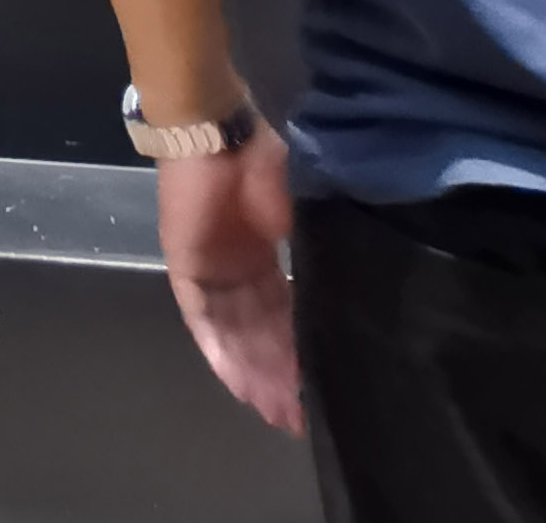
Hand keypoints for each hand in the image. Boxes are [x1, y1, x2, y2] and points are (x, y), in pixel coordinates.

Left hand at [156, 122, 303, 433]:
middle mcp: (237, 268)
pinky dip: (221, 352)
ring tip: (279, 411)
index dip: (302, 347)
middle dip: (281, 374)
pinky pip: (203, 320)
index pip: (285, 310)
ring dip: (255, 372)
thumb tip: (360, 270)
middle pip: (259, 332)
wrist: (218, 131)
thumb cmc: (266, 157)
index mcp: (264, 250)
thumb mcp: (307, 203)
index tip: (322, 384)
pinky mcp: (185, 268)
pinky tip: (241, 383)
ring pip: (234, 334)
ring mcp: (209, 269)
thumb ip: (320, 238)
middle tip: (302, 414)